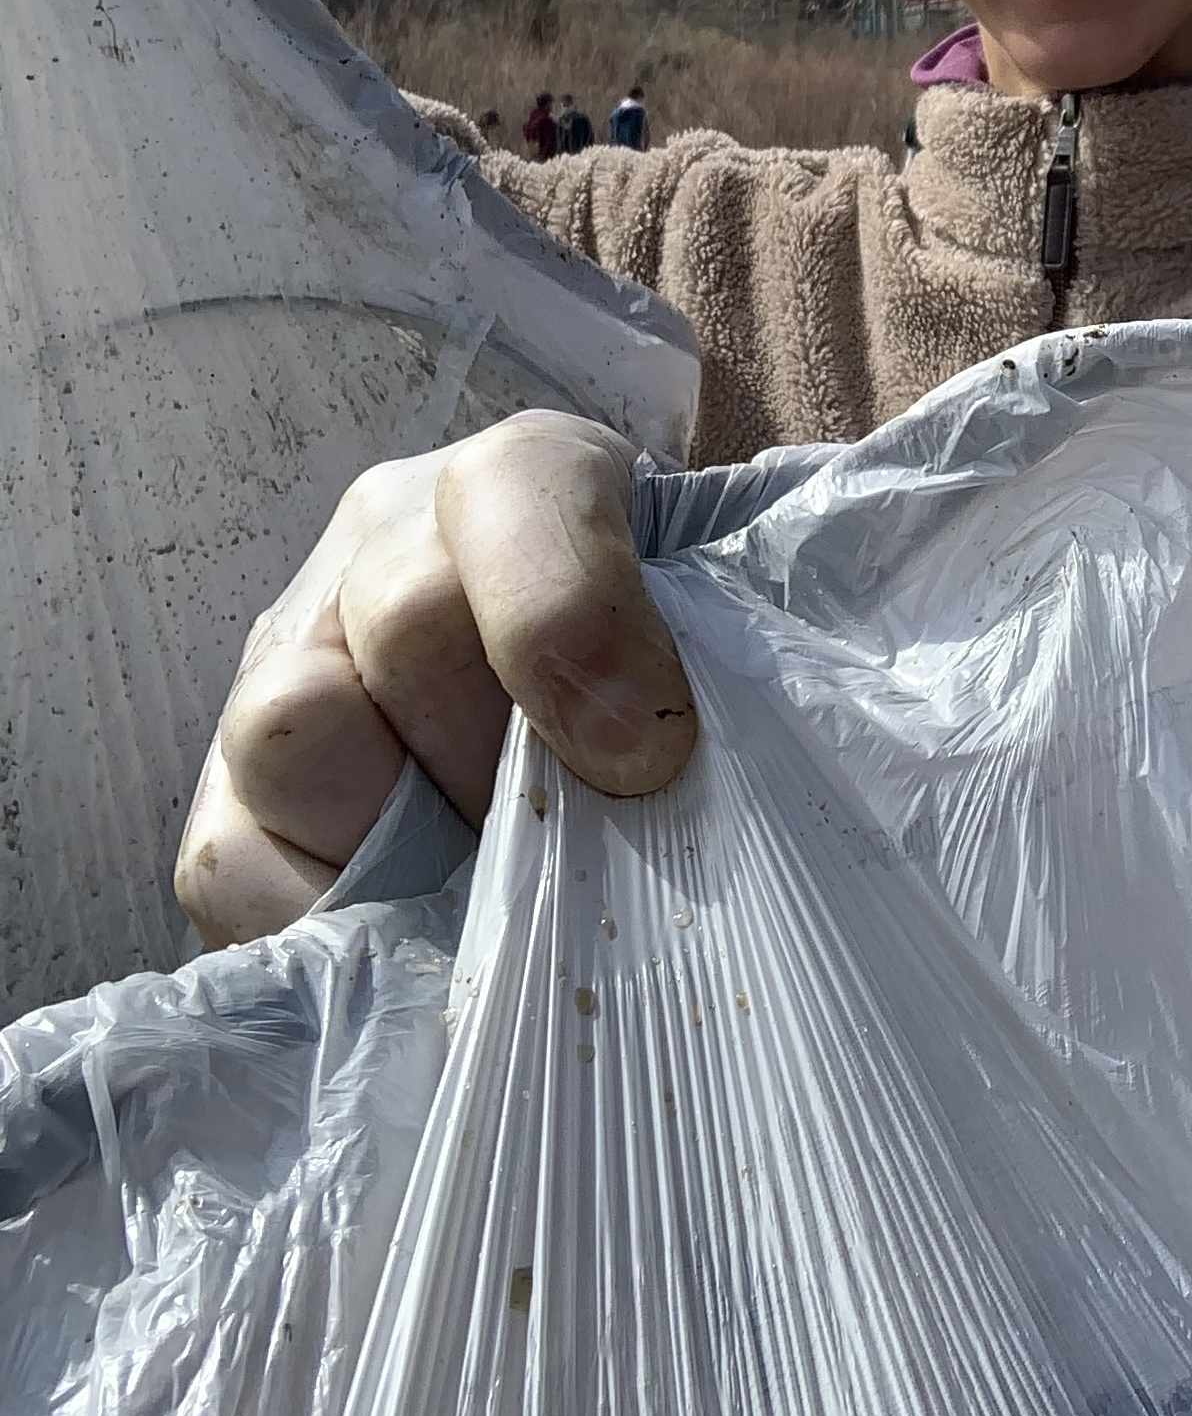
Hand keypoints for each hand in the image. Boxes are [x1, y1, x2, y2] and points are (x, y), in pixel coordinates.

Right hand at [176, 412, 698, 946]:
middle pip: (409, 625)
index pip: (514, 496)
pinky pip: (230, 858)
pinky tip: (421, 940)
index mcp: (533, 475)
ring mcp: (295, 657)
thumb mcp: (733, 630)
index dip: (567, 626)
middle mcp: (391, 538)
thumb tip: (674, 753)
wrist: (620, 711)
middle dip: (508, 761)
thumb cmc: (691, 676)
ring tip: (502, 881)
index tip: (647, 755)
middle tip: (587, 838)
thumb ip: (736, 656)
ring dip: (413, 833)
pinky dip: (327, 917)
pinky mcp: (236, 788)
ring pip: (295, 728)